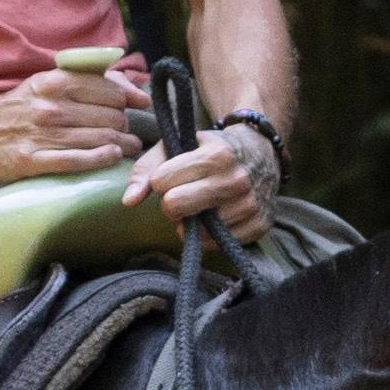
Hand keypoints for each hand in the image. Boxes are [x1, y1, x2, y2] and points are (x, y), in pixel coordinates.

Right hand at [0, 49, 145, 181]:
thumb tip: (133, 88)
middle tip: (127, 131)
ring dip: (122, 144)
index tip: (136, 106)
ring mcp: (41, 133)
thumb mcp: (48, 82)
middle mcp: (49, 106)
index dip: (128, 99)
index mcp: (54, 82)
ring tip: (128, 147)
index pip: (108, 89)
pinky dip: (101, 158)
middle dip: (124, 124)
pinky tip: (112, 156)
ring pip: (99, 138)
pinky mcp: (33, 160)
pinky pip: (77, 160)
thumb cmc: (21, 107)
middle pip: (109, 116)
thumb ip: (88, 80)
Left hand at [133, 124, 275, 245]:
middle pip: (175, 206)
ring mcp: (250, 205)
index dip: (161, 180)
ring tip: (203, 204)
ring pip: (195, 231)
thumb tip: (129, 201)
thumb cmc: (210, 148)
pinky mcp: (258, 226)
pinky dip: (208, 234)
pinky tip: (216, 217)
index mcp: (217, 155)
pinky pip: (215, 244)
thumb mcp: (178, 145)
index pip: (161, 182)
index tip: (172, 176)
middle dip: (172, 202)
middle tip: (183, 194)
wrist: (260, 152)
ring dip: (192, 221)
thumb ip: (146, 169)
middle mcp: (237, 180)